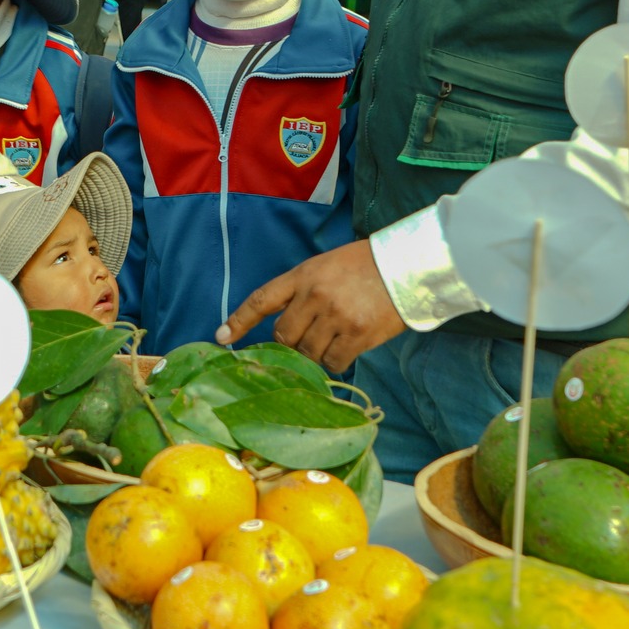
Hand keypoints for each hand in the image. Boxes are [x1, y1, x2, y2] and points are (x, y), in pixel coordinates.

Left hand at [216, 240, 404, 371]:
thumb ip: (302, 292)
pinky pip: (333, 362)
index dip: (239, 320)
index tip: (222, 337)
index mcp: (302, 275)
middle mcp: (314, 295)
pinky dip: (334, 363)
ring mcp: (336, 316)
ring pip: (307, 352)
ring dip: (313, 354)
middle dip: (288, 344)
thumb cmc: (363, 266)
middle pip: (283, 335)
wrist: (406, 265)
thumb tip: (284, 331)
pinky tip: (345, 350)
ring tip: (331, 341)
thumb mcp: (324, 267)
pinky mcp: (357, 335)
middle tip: (303, 341)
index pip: (262, 299)